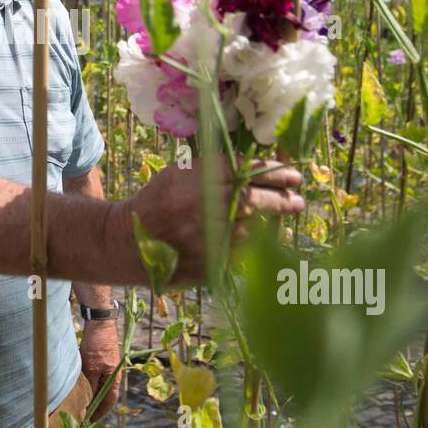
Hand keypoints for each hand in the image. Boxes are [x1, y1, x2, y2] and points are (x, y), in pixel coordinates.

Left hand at [79, 320, 120, 420]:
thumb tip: (88, 402)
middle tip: (80, 414)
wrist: (99, 321)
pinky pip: (93, 375)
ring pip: (97, 385)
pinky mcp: (99, 359)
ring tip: (76, 402)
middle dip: (93, 405)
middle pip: (103, 394)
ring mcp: (106, 366)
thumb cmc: (98, 344)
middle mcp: (112, 374)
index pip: (109, 402)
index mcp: (114, 378)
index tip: (89, 422)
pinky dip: (86, 382)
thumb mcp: (92, 367)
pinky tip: (77, 384)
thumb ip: (90, 385)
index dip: (100, 413)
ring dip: (88, 394)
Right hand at [123, 159, 303, 283]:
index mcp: (199, 178)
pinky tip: (254, 235)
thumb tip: (259, 165)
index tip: (293, 175)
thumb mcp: (181, 172)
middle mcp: (206, 206)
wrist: (128, 242)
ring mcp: (209, 237)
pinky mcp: (210, 262)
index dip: (276, 173)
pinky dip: (251, 242)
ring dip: (269, 222)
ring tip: (280, 215)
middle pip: (258, 200)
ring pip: (253, 228)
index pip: (249, 171)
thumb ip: (216, 167)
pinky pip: (242, 251)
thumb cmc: (160, 200)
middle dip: (284, 199)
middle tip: (299, 199)